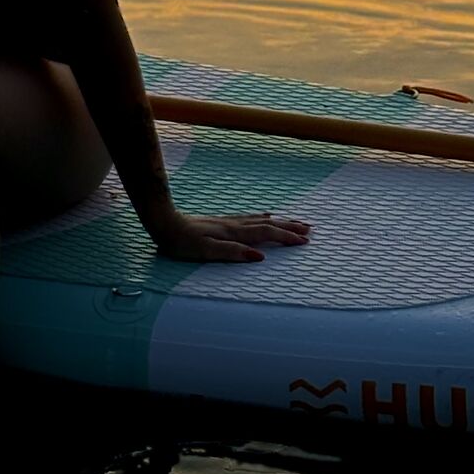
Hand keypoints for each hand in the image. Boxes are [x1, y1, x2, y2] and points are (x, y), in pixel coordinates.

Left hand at [151, 208, 310, 263]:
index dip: (286, 237)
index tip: (305, 241)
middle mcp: (233, 225)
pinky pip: (249, 218)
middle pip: (267, 224)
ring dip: (279, 221)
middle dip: (289, 226)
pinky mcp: (221, 222)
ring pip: (260, 220)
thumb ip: (233, 253)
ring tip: (294, 220)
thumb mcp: (206, 252)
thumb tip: (260, 257)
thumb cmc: (183, 243)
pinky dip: (262, 218)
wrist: (164, 223)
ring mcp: (228, 221)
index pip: (266, 234)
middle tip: (309, 228)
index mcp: (233, 233)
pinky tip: (264, 216)